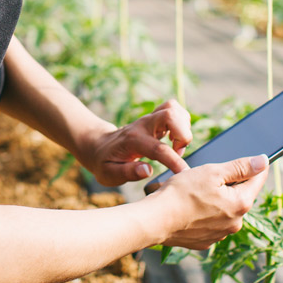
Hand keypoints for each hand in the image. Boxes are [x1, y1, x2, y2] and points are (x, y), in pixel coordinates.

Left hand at [77, 100, 193, 186]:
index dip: (174, 161)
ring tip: (177, 146)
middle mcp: (142, 125)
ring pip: (173, 108)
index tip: (183, 173)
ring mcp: (149, 119)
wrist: (98, 146)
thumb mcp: (109, 174)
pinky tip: (176, 138)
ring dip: (183, 127)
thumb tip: (147, 171)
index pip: (158, 148)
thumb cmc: (105, 163)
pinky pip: (173, 110)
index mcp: (132, 140)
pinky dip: (181, 122)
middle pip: (170, 114)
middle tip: (179, 152)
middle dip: (183, 134)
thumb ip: (128, 173)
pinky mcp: (154, 118)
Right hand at [150, 155, 268, 249]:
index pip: (258, 180)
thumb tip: (263, 161)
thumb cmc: (181, 193)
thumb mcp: (212, 172)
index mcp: (241, 204)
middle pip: (240, 196)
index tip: (253, 158)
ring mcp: (220, 235)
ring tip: (195, 193)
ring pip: (225, 211)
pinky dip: (205, 215)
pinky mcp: (205, 241)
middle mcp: (235, 223)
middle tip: (209, 176)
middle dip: (230, 185)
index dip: (255, 166)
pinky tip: (190, 208)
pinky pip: (211, 224)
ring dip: (217, 201)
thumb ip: (240, 167)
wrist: (155, 220)